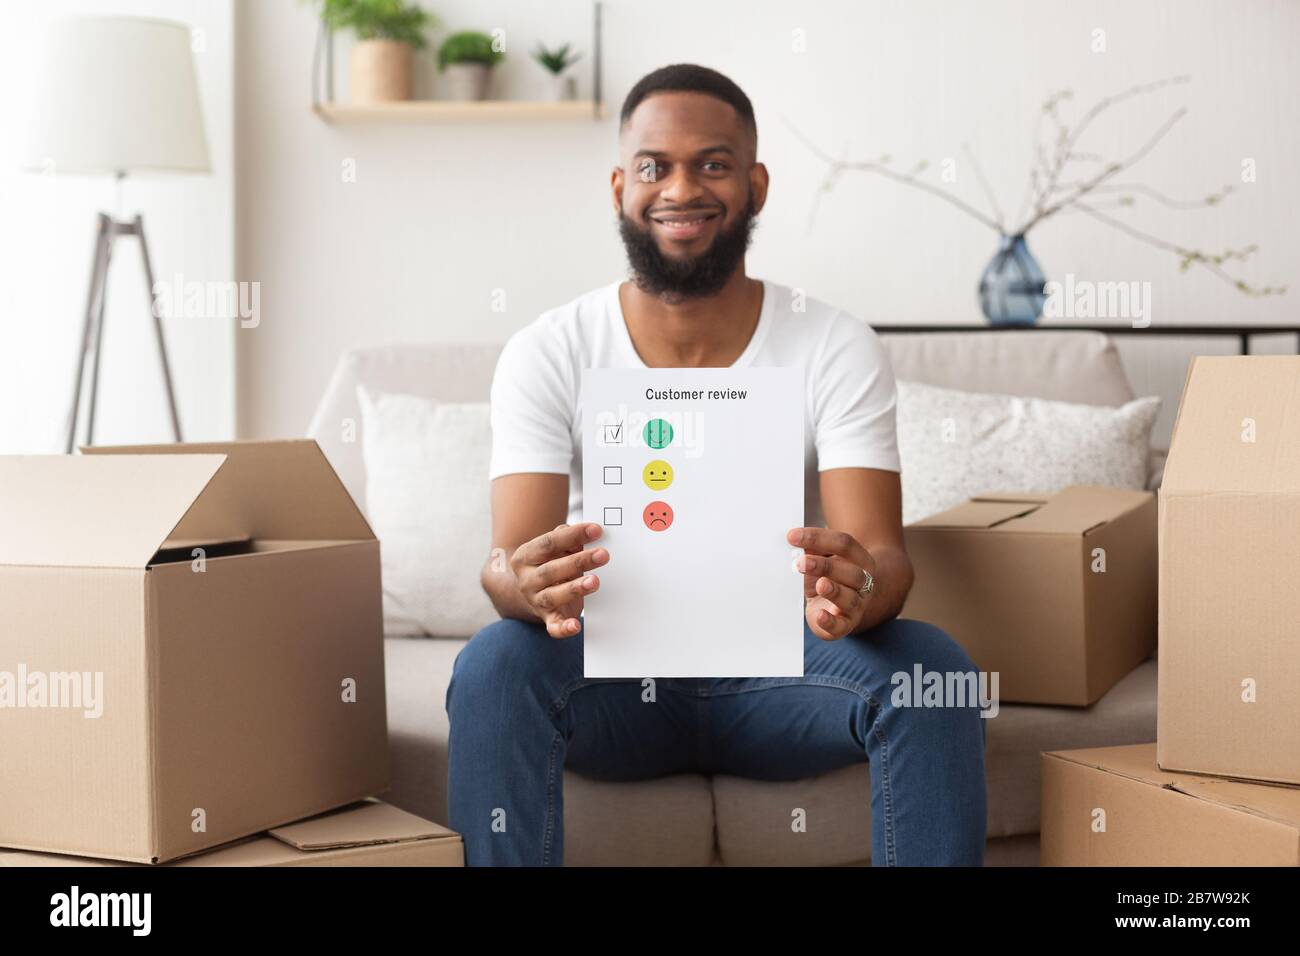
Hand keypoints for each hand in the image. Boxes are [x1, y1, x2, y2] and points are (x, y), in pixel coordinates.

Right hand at [509, 522, 608, 637]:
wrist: (533, 592)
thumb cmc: (550, 564)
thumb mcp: (554, 550)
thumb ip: (567, 540)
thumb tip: (586, 534)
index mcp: (525, 557)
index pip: (548, 543)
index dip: (572, 535)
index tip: (596, 530)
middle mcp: (527, 580)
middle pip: (551, 570)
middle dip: (579, 561)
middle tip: (603, 555)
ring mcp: (536, 601)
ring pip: (553, 596)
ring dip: (574, 589)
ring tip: (594, 581)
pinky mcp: (548, 619)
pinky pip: (554, 627)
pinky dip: (564, 628)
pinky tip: (575, 626)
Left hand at [787, 527, 876, 639]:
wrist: (840, 607)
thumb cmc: (828, 578)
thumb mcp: (820, 560)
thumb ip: (811, 549)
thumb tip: (793, 538)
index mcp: (860, 560)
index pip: (844, 544)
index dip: (819, 538)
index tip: (792, 537)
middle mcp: (864, 582)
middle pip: (851, 572)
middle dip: (825, 566)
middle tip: (801, 562)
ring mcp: (857, 605)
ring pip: (850, 598)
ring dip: (834, 590)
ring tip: (819, 584)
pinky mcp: (845, 624)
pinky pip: (841, 625)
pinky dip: (830, 621)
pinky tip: (820, 615)